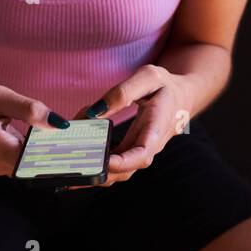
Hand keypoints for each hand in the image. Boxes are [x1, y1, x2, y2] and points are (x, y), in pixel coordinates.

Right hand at [0, 84, 68, 176]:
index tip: (75, 139)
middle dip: (61, 150)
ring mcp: (4, 169)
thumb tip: (57, 123)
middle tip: (81, 134)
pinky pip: (32, 163)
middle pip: (38, 165)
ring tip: (73, 136)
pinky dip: (46, 152)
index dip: (57, 150)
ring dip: (56, 152)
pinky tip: (58, 140)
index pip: (34, 158)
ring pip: (37, 166)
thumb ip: (27, 108)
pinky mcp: (10, 168)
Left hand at [70, 64, 188, 187]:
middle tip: (73, 169)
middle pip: (126, 171)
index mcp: (157, 129)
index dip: (122, 162)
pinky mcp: (131, 151)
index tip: (102, 162)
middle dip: (100, 173)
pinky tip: (78, 162)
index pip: (141, 154)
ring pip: (118, 172)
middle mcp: (149, 146)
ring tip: (69, 169)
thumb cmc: (165, 85)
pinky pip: (115, 163)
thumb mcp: (148, 77)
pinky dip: (97, 164)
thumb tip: (95, 112)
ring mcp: (140, 152)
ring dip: (95, 172)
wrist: (181, 96)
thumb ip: (122, 92)